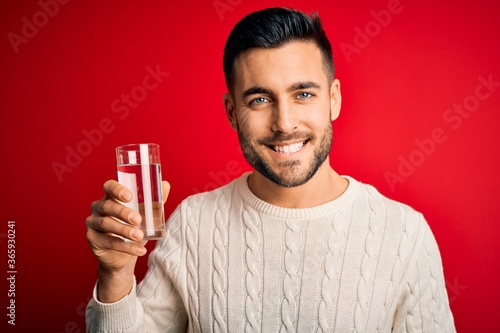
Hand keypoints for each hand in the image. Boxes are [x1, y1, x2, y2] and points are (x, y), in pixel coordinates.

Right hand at [85, 179, 169, 301]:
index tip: (129, 197)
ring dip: (124, 230)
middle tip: (138, 220)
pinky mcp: (93, 240)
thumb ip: (154, 201)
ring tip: (139, 236)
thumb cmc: (133, 229)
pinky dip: (126, 247)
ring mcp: (93, 223)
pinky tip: (140, 250)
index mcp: (110, 197)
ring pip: (106, 223)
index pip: (109, 187)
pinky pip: (108, 242)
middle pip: (107, 205)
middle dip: (123, 212)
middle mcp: (98, 208)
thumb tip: (166, 185)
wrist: (123, 256)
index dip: (117, 189)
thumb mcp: (145, 215)